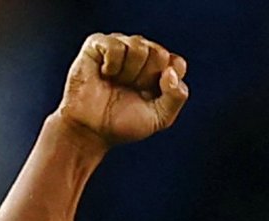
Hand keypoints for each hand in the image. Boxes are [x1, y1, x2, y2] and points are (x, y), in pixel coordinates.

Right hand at [58, 32, 188, 148]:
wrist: (91, 130)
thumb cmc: (123, 123)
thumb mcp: (159, 118)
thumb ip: (176, 97)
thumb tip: (171, 72)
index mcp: (159, 70)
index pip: (177, 64)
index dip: (167, 83)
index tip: (151, 97)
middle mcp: (142, 54)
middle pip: (159, 53)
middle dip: (146, 79)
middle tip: (131, 90)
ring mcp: (121, 46)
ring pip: (139, 47)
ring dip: (128, 73)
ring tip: (116, 83)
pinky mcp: (99, 43)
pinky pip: (116, 46)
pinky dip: (112, 66)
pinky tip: (104, 74)